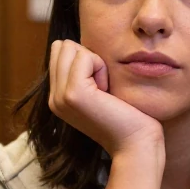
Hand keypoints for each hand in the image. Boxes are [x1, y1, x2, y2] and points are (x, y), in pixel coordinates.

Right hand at [48, 39, 162, 157]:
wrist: (136, 143)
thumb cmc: (127, 116)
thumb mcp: (99, 90)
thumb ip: (84, 71)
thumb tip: (78, 45)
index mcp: (57, 97)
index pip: (60, 51)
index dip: (86, 59)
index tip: (100, 86)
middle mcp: (53, 98)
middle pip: (63, 46)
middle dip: (89, 58)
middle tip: (104, 87)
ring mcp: (60, 97)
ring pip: (71, 48)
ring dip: (95, 63)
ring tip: (105, 91)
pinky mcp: (73, 94)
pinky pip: (84, 57)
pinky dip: (101, 67)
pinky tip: (107, 91)